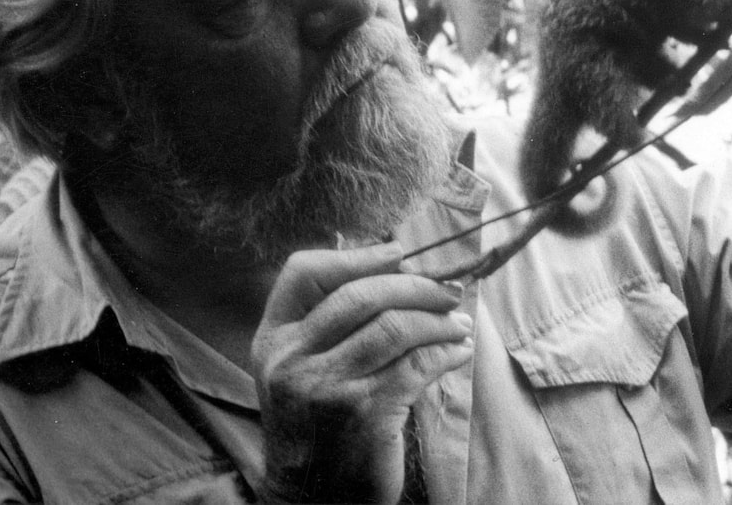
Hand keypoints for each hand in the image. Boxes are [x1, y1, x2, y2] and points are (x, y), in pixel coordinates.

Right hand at [251, 241, 472, 503]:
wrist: (311, 499)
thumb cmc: (315, 427)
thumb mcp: (299, 370)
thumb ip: (326, 322)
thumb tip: (389, 263)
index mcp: (273, 341)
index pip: (302, 272)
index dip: (355, 255)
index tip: (399, 252)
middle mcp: (293, 359)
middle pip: (361, 294)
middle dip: (414, 285)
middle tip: (448, 291)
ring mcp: (328, 386)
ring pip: (394, 326)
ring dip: (438, 320)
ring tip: (459, 322)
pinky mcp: (365, 413)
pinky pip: (417, 364)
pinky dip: (446, 352)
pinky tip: (457, 352)